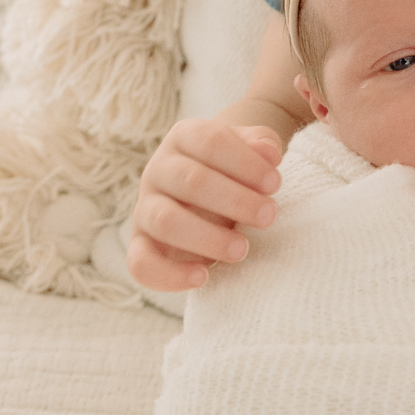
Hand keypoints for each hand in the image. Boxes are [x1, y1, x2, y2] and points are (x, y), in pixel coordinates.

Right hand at [126, 120, 282, 290]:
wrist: (207, 190)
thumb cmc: (233, 167)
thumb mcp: (249, 148)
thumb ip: (261, 143)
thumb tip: (269, 153)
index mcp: (183, 137)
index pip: (210, 141)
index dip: (245, 163)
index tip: (275, 184)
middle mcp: (158, 169)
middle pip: (191, 181)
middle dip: (235, 200)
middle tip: (269, 216)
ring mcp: (145, 207)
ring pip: (166, 221)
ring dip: (207, 237)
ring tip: (243, 249)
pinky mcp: (139, 244)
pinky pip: (140, 263)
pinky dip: (168, 274)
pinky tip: (203, 277)